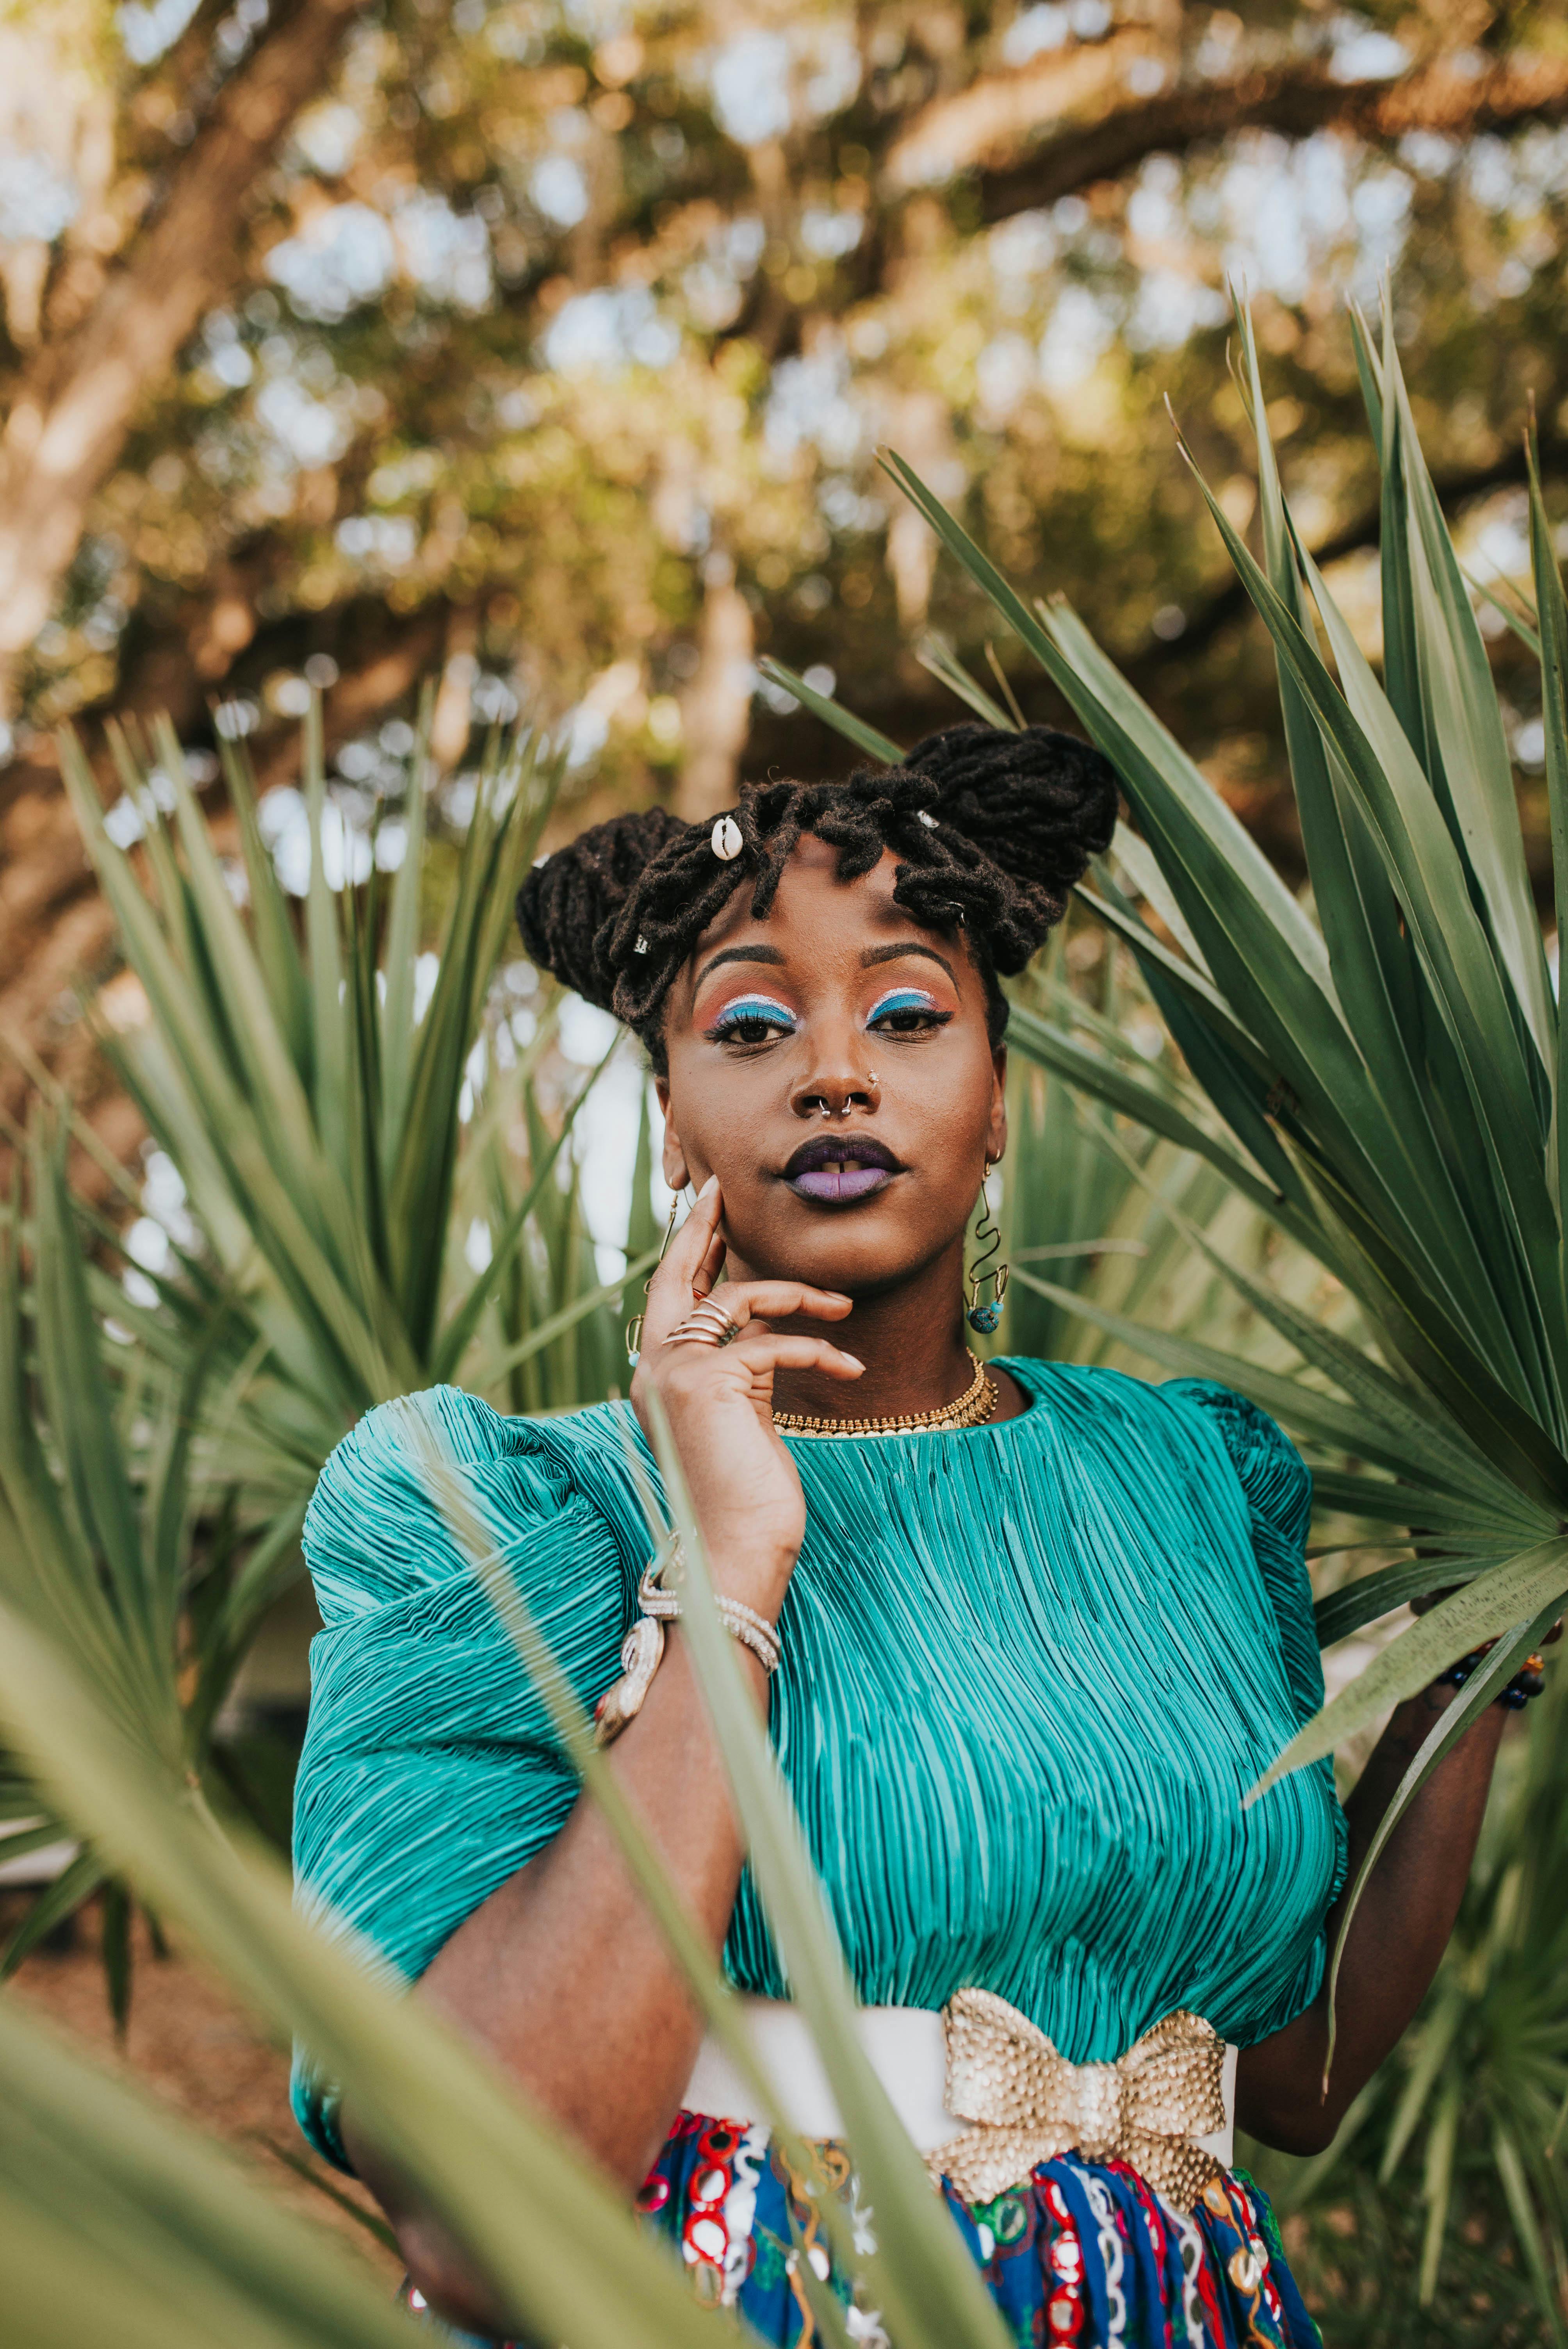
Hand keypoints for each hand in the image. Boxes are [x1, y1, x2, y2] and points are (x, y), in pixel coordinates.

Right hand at [630, 1176, 861, 1614]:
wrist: (733, 1550)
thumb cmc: (743, 1495)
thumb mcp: (738, 1417)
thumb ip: (736, 1371)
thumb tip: (758, 1331)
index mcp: (656, 1377)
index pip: (669, 1296)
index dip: (688, 1249)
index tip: (708, 1207)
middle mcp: (654, 1369)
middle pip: (679, 1276)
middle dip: (704, 1228)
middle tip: (727, 1192)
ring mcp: (675, 1372)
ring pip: (740, 1298)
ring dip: (799, 1295)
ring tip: (841, 1309)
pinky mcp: (710, 1381)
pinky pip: (775, 1341)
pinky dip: (818, 1348)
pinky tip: (850, 1364)